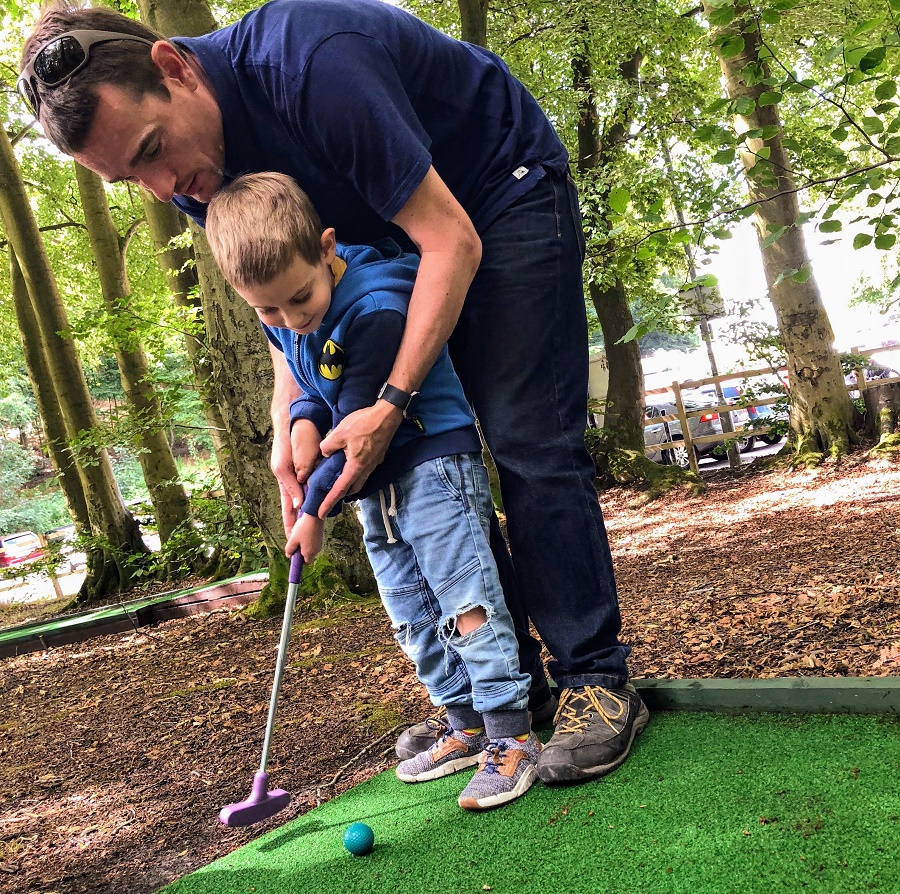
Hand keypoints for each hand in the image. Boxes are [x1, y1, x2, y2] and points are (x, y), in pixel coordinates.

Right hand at [271, 419, 321, 535]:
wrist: (299, 422)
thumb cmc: (289, 442)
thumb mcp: (286, 466)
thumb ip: (293, 485)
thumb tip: (299, 504)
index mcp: (286, 481)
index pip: (289, 508)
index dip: (290, 523)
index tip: (291, 538)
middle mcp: (294, 481)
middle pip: (297, 506)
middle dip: (298, 522)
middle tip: (301, 540)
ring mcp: (302, 475)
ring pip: (306, 498)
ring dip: (308, 511)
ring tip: (311, 529)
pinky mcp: (311, 469)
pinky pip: (313, 487)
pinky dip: (315, 497)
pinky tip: (320, 506)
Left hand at [286, 512, 324, 563]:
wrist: (315, 515)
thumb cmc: (303, 528)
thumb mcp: (293, 539)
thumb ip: (289, 549)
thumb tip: (289, 555)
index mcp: (309, 553)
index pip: (305, 562)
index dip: (298, 560)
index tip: (293, 554)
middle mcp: (316, 550)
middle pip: (307, 555)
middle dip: (300, 550)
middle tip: (294, 542)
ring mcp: (319, 543)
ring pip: (309, 547)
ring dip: (303, 544)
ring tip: (298, 535)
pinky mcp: (320, 537)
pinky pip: (312, 541)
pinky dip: (307, 539)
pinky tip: (303, 531)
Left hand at [318, 402, 401, 516]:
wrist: (387, 415)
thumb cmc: (364, 423)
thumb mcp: (339, 433)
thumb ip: (327, 447)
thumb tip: (325, 453)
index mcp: (356, 467)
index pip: (339, 490)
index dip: (329, 502)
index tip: (321, 513)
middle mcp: (366, 469)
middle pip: (352, 489)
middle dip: (340, 496)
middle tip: (329, 498)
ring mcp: (374, 463)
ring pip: (359, 480)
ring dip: (349, 484)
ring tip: (338, 483)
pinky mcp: (377, 456)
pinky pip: (365, 470)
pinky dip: (356, 473)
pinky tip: (350, 465)